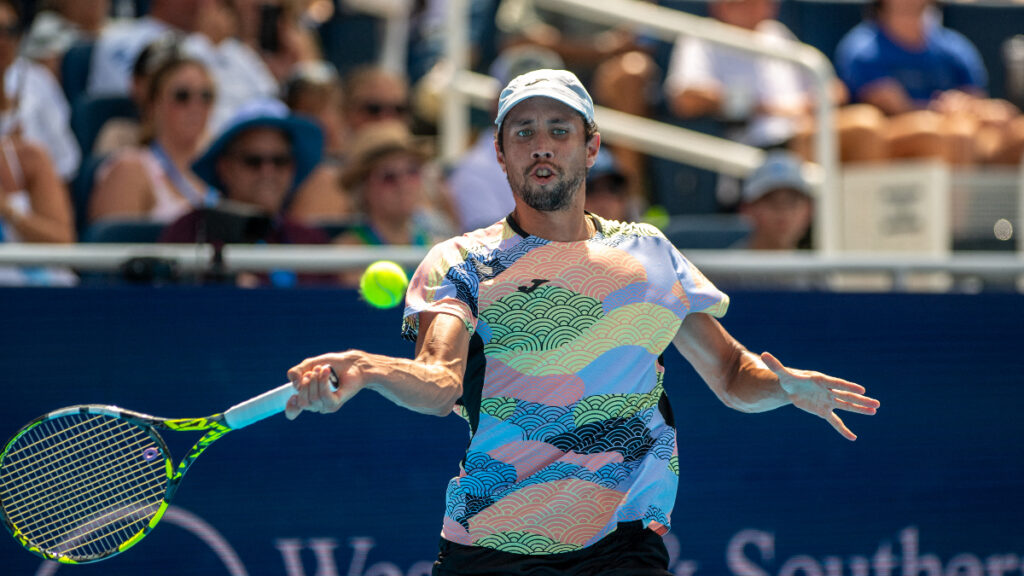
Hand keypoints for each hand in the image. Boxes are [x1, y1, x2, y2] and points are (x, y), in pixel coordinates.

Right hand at [285, 353, 366, 419]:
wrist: (352, 363)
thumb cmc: (332, 364)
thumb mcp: (309, 364)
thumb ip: (297, 372)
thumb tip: (294, 384)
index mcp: (307, 396)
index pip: (293, 411)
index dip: (290, 407)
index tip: (292, 397)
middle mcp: (316, 404)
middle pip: (302, 403)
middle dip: (305, 384)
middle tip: (313, 370)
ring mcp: (326, 405)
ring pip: (313, 399)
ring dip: (316, 380)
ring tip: (324, 368)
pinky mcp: (336, 403)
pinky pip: (325, 397)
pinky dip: (324, 382)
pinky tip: (328, 371)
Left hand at [761, 351, 879, 440]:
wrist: (791, 388)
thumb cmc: (789, 379)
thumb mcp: (782, 373)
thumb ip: (775, 365)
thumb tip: (763, 354)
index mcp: (821, 380)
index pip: (837, 384)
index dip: (848, 386)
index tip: (862, 390)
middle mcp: (828, 391)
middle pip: (846, 396)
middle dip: (860, 400)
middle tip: (876, 404)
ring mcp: (827, 401)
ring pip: (846, 406)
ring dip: (859, 410)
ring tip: (875, 411)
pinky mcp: (823, 411)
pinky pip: (835, 421)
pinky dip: (842, 430)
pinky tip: (852, 438)